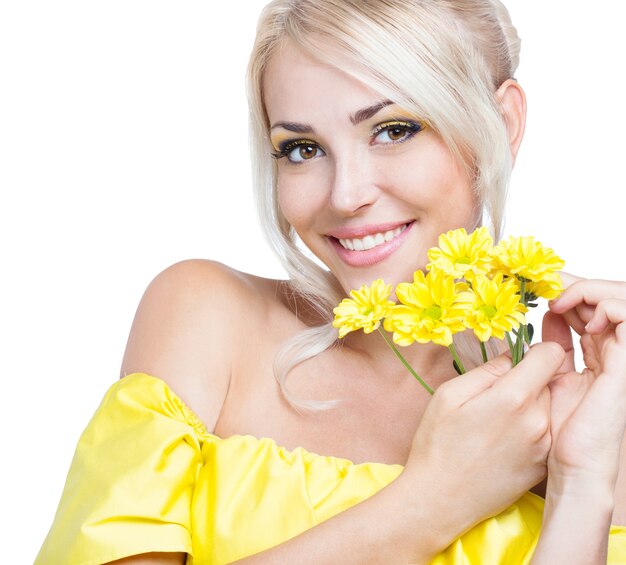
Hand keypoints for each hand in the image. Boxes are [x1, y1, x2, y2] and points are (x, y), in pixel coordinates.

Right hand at [405, 343, 563, 542]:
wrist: (440, 499)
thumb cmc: (437, 444)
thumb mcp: (449, 393)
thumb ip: (486, 370)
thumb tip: (511, 358)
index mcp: (513, 398)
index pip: (550, 355)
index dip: (533, 351)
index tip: (515, 361)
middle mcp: (538, 421)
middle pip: (548, 381)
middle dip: (526, 381)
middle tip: (494, 397)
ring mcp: (544, 446)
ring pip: (547, 406)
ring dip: (529, 406)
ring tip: (496, 422)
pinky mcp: (543, 465)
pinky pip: (545, 431)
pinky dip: (530, 428)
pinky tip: (502, 441)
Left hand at [543, 274, 625, 485]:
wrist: (577, 462)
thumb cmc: (565, 427)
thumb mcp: (554, 374)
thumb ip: (554, 345)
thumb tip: (547, 317)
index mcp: (600, 350)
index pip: (593, 304)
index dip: (570, 289)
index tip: (541, 287)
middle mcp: (616, 348)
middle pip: (608, 296)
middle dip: (577, 284)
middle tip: (549, 284)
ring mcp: (624, 353)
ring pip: (622, 298)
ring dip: (590, 290)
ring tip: (561, 301)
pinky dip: (605, 306)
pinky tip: (581, 320)